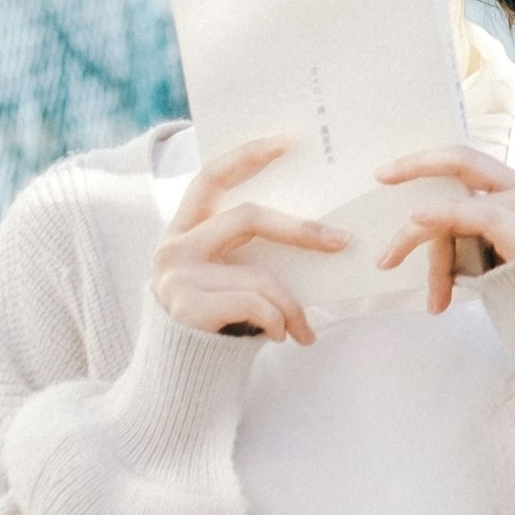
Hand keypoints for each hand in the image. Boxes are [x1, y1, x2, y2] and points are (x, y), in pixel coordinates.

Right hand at [153, 136, 346, 343]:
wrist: (183, 373)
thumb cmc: (217, 316)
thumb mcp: (227, 274)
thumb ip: (249, 249)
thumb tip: (319, 230)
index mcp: (184, 227)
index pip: (212, 177)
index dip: (246, 156)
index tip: (287, 142)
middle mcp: (174, 245)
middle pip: (248, 218)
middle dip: (301, 230)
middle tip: (341, 241)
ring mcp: (176, 276)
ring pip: (259, 275)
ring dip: (291, 306)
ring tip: (303, 330)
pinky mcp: (185, 307)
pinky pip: (255, 305)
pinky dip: (277, 322)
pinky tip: (279, 337)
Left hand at [371, 145, 514, 315]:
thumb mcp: (487, 255)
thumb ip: (461, 234)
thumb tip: (413, 229)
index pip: (468, 163)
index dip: (428, 161)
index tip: (390, 172)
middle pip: (462, 161)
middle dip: (418, 163)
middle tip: (381, 175)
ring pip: (453, 206)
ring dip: (414, 236)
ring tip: (397, 268)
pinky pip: (472, 216)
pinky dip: (441, 215)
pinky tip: (415, 218)